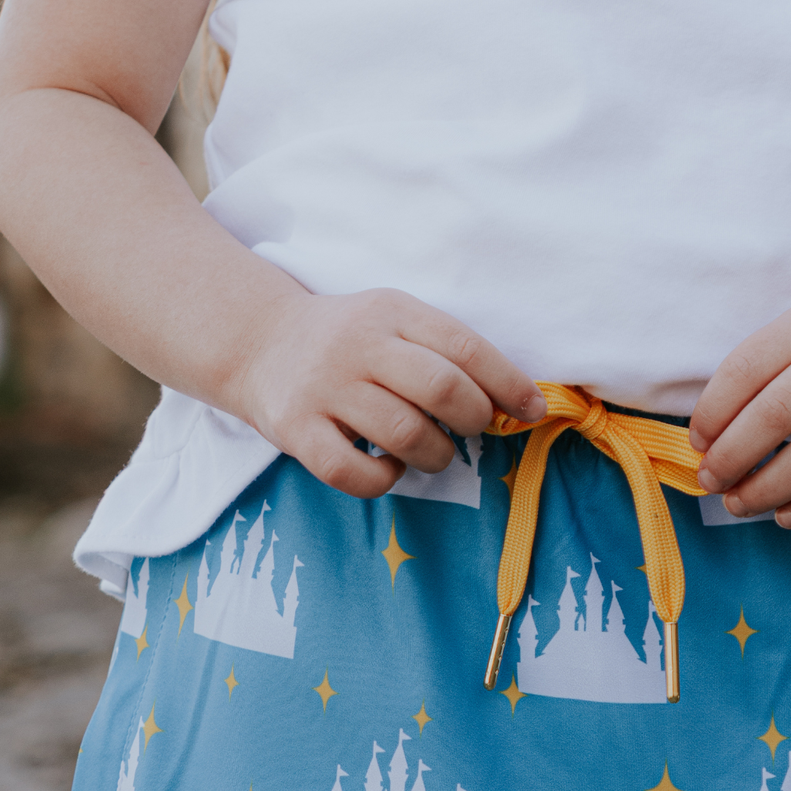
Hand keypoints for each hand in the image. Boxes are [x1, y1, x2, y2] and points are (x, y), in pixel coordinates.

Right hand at [234, 288, 545, 497]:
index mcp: (392, 311)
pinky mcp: (296, 430)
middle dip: (473, 420)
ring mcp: (324, 388)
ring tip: (431, 451)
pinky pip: (354, 473)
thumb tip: (518, 402)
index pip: (465, 347)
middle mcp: (357, 345)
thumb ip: (447, 352)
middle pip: (441, 389)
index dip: (508, 383)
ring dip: (436, 455)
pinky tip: (386, 465)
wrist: (258, 342)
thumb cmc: (350, 343)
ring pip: (406, 434)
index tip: (533, 409)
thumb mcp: (395, 323)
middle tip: (469, 429)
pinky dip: (384, 479)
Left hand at [687, 292, 790, 527]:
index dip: (712, 413)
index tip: (697, 442)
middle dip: (731, 459)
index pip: (745, 370)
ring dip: (766, 491)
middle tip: (711, 481)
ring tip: (739, 503)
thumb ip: (758, 374)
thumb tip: (709, 441)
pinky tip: (785, 515)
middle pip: (775, 417)